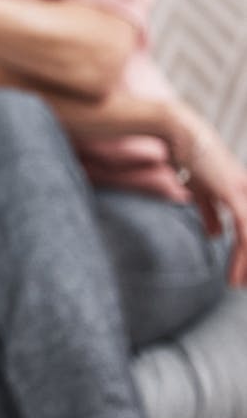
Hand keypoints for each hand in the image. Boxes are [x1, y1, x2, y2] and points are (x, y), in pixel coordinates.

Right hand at [170, 105, 246, 285]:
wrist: (178, 133)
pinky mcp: (233, 195)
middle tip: (242, 283)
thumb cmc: (186, 155)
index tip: (242, 272)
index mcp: (244, 192)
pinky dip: (242, 255)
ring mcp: (243, 193)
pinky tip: (234, 272)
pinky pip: (244, 232)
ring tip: (237, 284)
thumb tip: (216, 236)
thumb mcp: (200, 190)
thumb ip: (210, 212)